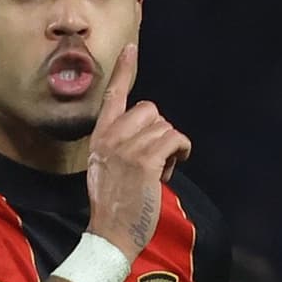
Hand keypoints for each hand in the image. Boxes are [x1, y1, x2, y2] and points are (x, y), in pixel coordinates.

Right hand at [81, 37, 190, 259]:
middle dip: (160, 132)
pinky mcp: (145, 160)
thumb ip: (121, 146)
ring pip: (165, 127)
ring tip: (156, 173)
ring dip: (170, 149)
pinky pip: (175, 140)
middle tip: (153, 161)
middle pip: (150, 110)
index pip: (113, 95)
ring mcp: (128, 147)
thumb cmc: (114, 206)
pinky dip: (181, 151)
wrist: (110, 234)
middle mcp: (112, 137)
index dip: (123, 70)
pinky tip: (172, 168)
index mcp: (100, 136)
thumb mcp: (106, 168)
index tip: (130, 48)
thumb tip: (149, 135)